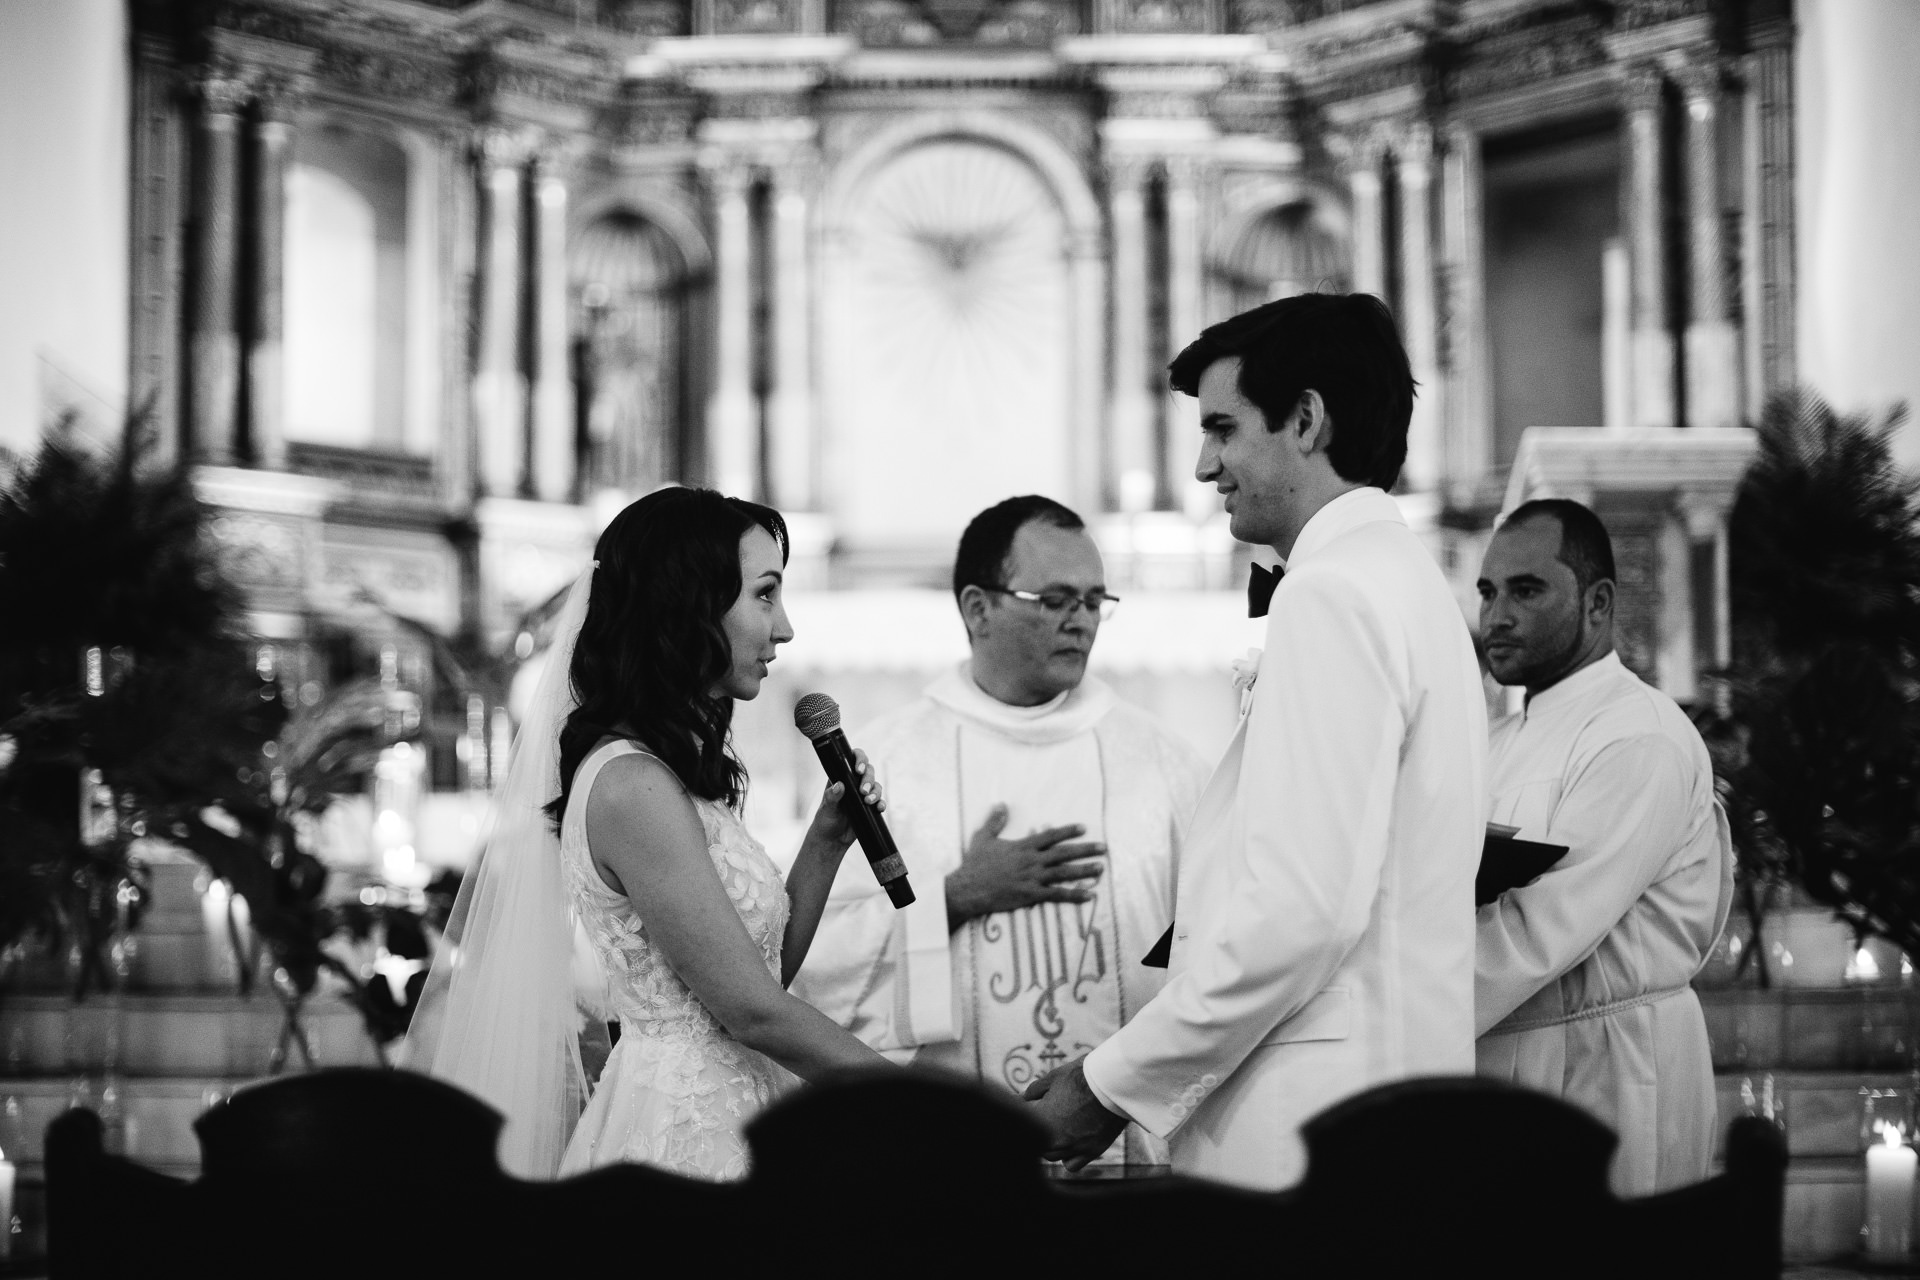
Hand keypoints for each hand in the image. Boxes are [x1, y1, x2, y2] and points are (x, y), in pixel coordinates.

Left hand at [804, 749, 883, 853]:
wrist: (832, 840)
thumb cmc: (825, 820)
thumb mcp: (826, 808)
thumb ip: (832, 796)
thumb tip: (839, 785)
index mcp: (841, 777)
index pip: (852, 760)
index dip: (859, 758)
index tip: (858, 769)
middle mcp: (853, 783)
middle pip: (868, 771)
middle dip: (868, 779)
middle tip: (863, 791)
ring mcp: (863, 795)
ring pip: (876, 785)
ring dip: (875, 792)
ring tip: (868, 801)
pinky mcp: (870, 807)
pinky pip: (880, 801)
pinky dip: (881, 803)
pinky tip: (879, 808)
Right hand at [945, 805, 1105, 929]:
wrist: (968, 889)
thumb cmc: (975, 864)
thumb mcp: (983, 838)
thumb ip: (995, 821)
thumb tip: (1001, 804)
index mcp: (1023, 846)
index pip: (1051, 836)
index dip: (1068, 831)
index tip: (1084, 828)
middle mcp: (1032, 861)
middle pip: (1064, 853)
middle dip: (1086, 850)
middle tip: (1104, 849)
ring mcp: (1032, 878)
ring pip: (1064, 873)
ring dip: (1084, 870)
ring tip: (1101, 868)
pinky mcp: (1031, 895)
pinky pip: (1056, 895)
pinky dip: (1074, 895)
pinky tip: (1089, 895)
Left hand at [1023, 1057, 1127, 1170]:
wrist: (1113, 1083)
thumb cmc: (1081, 1076)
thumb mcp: (1052, 1078)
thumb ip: (1033, 1092)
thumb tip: (1022, 1099)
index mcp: (1039, 1119)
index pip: (1021, 1119)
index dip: (1022, 1108)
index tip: (1026, 1102)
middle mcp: (1053, 1138)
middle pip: (1035, 1142)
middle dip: (1036, 1128)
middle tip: (1045, 1112)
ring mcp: (1072, 1147)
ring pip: (1051, 1155)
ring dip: (1051, 1143)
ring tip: (1059, 1126)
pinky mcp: (1090, 1152)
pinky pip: (1071, 1165)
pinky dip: (1068, 1157)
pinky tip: (1071, 1142)